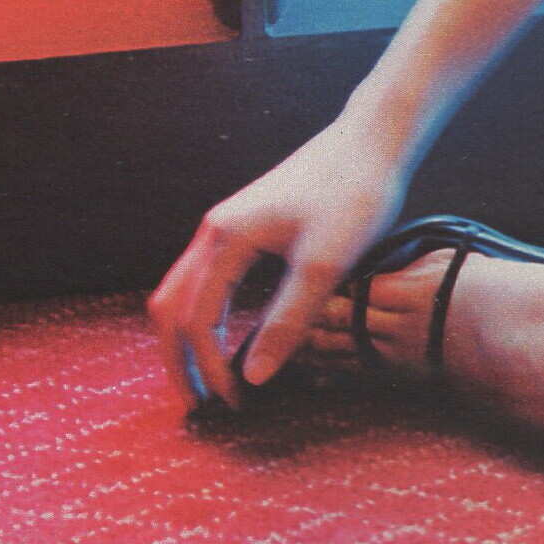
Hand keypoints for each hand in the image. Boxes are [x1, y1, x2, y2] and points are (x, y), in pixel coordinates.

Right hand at [149, 117, 410, 407]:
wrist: (373, 138)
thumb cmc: (355, 192)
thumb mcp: (326, 263)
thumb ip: (287, 320)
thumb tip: (252, 378)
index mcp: (226, 238)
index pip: (197, 320)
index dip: (210, 369)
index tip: (235, 404)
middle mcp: (214, 229)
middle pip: (170, 306)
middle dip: (179, 360)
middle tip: (202, 405)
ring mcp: (225, 224)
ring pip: (182, 290)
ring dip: (186, 338)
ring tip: (206, 379)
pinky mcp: (243, 224)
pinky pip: (204, 278)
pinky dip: (202, 314)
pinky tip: (225, 336)